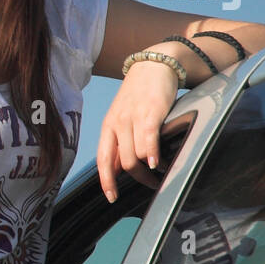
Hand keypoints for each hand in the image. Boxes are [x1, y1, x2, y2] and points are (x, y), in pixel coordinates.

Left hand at [97, 60, 179, 201]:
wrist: (153, 66)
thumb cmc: (139, 95)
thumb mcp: (123, 117)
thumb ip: (121, 141)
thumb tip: (119, 169)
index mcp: (108, 127)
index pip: (103, 160)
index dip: (106, 181)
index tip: (112, 197)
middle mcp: (117, 124)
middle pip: (123, 163)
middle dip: (138, 179)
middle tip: (151, 183)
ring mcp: (133, 118)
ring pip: (137, 156)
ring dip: (150, 170)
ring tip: (162, 170)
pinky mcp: (150, 113)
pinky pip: (148, 141)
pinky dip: (154, 156)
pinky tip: (159, 164)